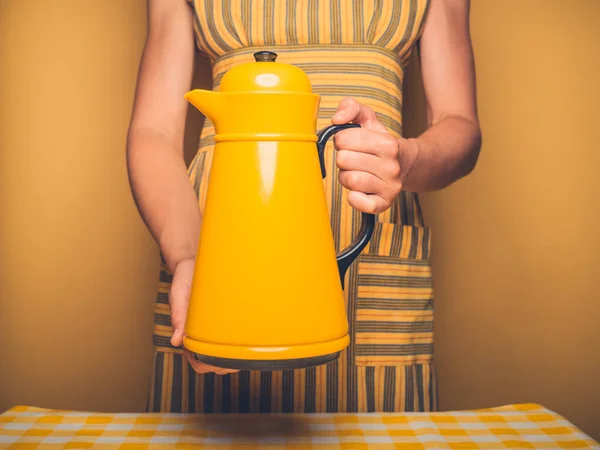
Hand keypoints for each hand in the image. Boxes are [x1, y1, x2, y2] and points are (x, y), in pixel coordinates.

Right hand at [169, 258, 238, 374]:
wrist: (194, 261)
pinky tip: (249, 336)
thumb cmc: (184, 278)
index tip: (223, 363)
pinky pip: (230, 336)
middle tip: (241, 358)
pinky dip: (239, 340)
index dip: (210, 367)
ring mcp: (212, 328)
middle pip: (214, 363)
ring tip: (248, 350)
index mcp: (188, 333)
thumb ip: (178, 316)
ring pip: (223, 353)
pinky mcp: (223, 318)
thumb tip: (176, 342)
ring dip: (234, 355)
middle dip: (227, 365)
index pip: (198, 362)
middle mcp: (200, 334)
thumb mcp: (178, 295)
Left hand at [331, 97, 416, 213]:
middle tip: (353, 158)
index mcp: (387, 144)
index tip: (350, 143)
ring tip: (357, 172)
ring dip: (346, 176)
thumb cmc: (382, 143)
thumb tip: (336, 119)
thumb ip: (351, 108)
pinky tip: (357, 190)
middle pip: (343, 160)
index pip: (343, 139)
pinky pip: (361, 204)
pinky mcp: (384, 203)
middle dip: (343, 158)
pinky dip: (354, 198)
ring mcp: (389, 186)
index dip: (342, 140)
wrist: (408, 164)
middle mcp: (391, 166)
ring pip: (348, 180)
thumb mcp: (370, 120)